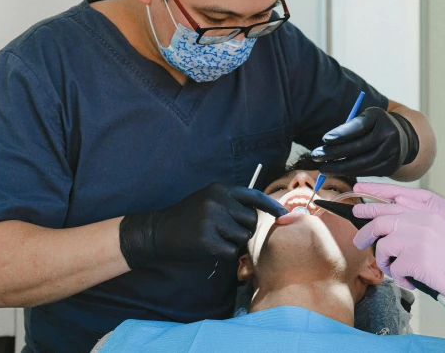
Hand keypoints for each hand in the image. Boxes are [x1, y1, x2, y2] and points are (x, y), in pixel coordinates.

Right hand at [119, 182, 287, 267]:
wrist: (158, 231)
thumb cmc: (188, 218)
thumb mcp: (209, 200)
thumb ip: (232, 203)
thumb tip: (264, 213)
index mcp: (220, 189)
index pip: (254, 196)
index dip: (272, 206)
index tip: (286, 215)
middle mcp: (217, 200)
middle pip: (252, 220)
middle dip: (245, 229)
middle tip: (225, 231)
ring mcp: (211, 219)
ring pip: (242, 237)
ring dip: (233, 242)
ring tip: (214, 237)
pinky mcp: (206, 239)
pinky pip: (230, 252)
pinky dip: (223, 254)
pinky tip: (207, 247)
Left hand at [310, 107, 418, 177]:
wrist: (403, 138)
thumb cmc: (375, 125)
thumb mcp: (365, 118)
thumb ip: (349, 126)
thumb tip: (327, 142)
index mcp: (380, 117)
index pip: (359, 126)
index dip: (341, 134)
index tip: (324, 140)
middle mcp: (389, 134)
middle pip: (358, 147)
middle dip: (334, 153)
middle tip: (316, 156)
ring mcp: (392, 152)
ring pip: (361, 163)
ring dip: (339, 167)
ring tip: (323, 168)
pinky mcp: (391, 167)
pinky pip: (366, 172)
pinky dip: (350, 172)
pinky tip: (337, 171)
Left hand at [354, 209, 444, 333]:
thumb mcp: (439, 236)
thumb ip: (415, 230)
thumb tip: (387, 237)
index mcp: (428, 214)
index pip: (391, 206)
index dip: (371, 209)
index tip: (357, 211)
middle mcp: (422, 222)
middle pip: (380, 222)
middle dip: (365, 233)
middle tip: (358, 243)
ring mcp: (419, 239)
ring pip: (384, 247)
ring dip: (385, 263)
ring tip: (398, 272)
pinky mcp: (417, 258)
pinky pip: (395, 269)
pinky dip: (401, 279)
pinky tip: (414, 281)